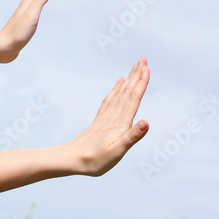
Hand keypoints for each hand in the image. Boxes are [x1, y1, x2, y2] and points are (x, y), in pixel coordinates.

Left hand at [0, 0, 51, 62]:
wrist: (3, 48)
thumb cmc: (17, 33)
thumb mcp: (31, 15)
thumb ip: (39, 1)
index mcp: (26, 5)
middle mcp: (23, 9)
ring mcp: (21, 17)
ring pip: (29, 0)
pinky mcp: (20, 26)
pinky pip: (28, 11)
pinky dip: (31, 6)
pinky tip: (30, 9)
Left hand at [67, 57, 149, 176]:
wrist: (71, 160)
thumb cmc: (95, 160)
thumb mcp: (118, 151)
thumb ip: (132, 136)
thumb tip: (146, 122)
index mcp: (120, 123)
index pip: (133, 99)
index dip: (141, 84)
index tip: (146, 68)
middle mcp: (112, 117)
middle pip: (127, 92)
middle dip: (136, 75)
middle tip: (143, 59)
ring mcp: (105, 118)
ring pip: (119, 94)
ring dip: (128, 80)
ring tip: (133, 67)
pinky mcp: (99, 121)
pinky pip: (109, 100)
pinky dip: (115, 90)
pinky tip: (118, 84)